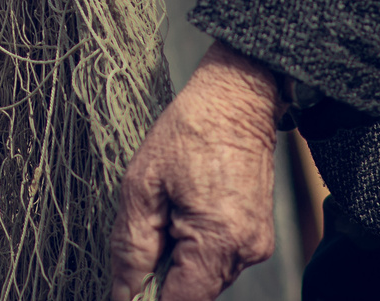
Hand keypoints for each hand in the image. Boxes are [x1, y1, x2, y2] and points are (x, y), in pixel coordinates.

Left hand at [109, 41, 280, 300]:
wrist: (236, 99)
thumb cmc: (189, 131)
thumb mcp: (142, 185)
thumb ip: (131, 247)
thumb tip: (123, 294)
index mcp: (218, 241)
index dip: (146, 298)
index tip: (128, 282)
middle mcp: (245, 251)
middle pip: (192, 293)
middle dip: (162, 274)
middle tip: (148, 224)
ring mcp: (255, 245)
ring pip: (204, 278)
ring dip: (179, 259)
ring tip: (170, 207)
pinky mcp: (257, 236)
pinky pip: (218, 259)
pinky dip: (196, 246)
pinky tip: (186, 208)